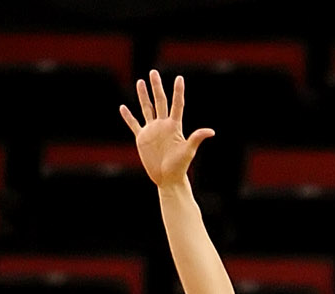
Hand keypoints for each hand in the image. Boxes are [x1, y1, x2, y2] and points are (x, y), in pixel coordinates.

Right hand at [120, 71, 213, 188]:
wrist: (168, 179)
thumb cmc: (180, 166)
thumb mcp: (188, 151)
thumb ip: (197, 138)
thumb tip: (211, 132)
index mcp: (174, 126)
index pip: (177, 104)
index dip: (178, 92)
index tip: (179, 78)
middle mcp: (163, 125)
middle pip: (159, 101)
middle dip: (156, 87)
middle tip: (153, 72)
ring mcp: (152, 130)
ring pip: (147, 109)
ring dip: (143, 96)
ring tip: (140, 81)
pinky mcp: (142, 138)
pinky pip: (134, 124)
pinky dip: (128, 116)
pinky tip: (123, 107)